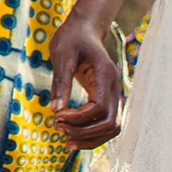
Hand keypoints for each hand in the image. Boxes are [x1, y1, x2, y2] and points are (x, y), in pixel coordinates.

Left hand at [48, 14, 125, 149]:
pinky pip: (107, 124)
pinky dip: (93, 134)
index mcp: (105, 74)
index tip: (58, 117)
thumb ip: (61, 82)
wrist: (84, 30)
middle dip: (84, 132)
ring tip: (66, 140)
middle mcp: (115, 87)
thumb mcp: (61, 55)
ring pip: (112, 128)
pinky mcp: (108, 99)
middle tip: (59, 129)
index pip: (99, 108)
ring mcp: (114, 94)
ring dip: (91, 139)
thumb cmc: (72, 39)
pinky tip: (74, 137)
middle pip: (109, 123)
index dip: (78, 118)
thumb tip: (56, 110)